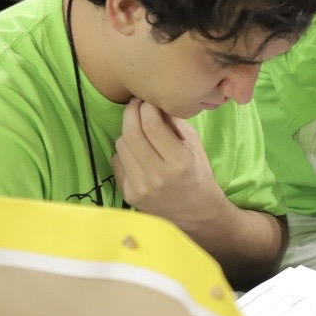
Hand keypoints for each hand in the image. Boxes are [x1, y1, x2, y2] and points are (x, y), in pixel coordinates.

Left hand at [112, 99, 226, 232]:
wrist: (196, 214)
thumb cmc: (198, 174)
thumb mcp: (194, 146)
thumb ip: (174, 124)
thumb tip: (154, 102)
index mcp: (179, 162)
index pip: (152, 126)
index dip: (146, 107)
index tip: (148, 101)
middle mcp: (157, 176)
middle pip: (132, 134)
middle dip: (132, 113)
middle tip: (136, 105)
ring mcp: (140, 187)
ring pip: (121, 146)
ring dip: (128, 131)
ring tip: (139, 129)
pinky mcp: (128, 194)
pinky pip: (117, 161)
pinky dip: (124, 151)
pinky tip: (136, 151)